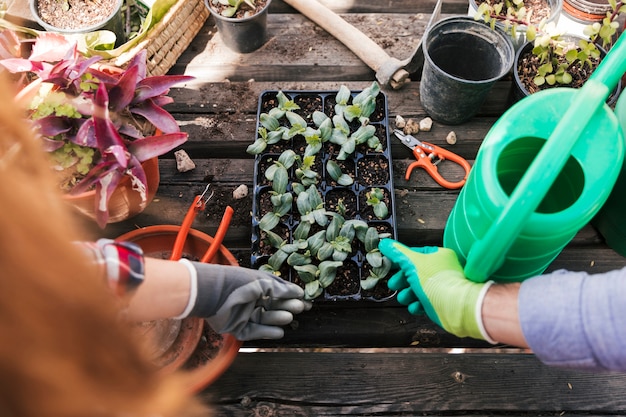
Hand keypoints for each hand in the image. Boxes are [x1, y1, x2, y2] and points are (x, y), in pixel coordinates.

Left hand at [183, 261, 310, 340]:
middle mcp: (250, 300)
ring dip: (278, 318)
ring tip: (289, 317)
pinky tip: (279, 332)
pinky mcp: (237, 328)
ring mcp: (244, 314)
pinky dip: (267, 332)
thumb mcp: (262, 282)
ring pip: (265, 319)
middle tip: (300, 308)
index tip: (305, 299)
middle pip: (272, 306)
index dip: (291, 295)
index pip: (277, 292)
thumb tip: (299, 292)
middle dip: (286, 306)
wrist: (212, 294)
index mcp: (255, 286)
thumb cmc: (237, 282)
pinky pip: (255, 332)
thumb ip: (280, 289)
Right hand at [379, 239, 492, 340]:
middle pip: (415, 273)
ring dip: (408, 294)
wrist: (454, 306)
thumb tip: (385, 243)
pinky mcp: (441, 302)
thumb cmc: (437, 281)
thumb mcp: (412, 263)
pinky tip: (414, 306)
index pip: (416, 255)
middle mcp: (442, 270)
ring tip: (404, 298)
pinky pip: (425, 302)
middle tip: (394, 285)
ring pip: (419, 288)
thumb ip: (397, 253)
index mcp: (439, 256)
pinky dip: (417, 304)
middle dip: (402, 281)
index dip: (401, 261)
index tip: (390, 266)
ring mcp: (442, 286)